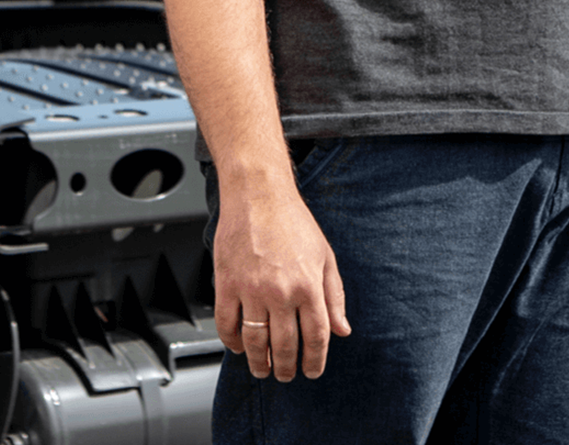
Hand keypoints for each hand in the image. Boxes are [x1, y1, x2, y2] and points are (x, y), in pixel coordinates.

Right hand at [213, 184, 350, 380]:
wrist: (258, 195)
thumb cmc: (292, 220)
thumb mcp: (325, 255)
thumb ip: (334, 295)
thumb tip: (342, 328)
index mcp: (309, 285)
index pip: (316, 337)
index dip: (315, 361)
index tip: (312, 371)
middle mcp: (281, 291)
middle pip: (285, 346)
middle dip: (287, 368)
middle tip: (286, 375)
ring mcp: (251, 289)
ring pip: (255, 342)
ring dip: (259, 363)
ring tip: (263, 369)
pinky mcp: (227, 284)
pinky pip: (227, 325)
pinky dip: (233, 342)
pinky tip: (239, 346)